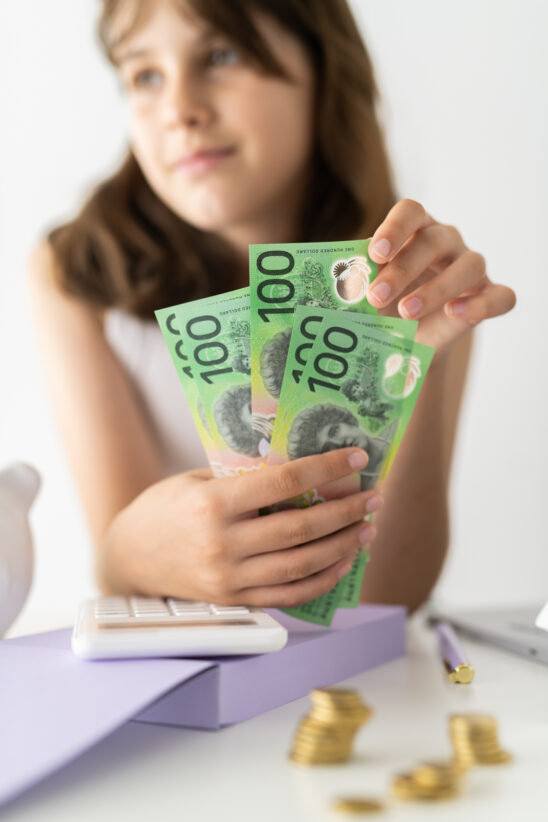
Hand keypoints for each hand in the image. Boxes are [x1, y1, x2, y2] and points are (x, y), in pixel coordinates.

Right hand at [102, 448, 381, 607]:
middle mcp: (223, 544)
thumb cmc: (165, 508)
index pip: (283, 482)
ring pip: (301, 564)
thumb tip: (301, 467)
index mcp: (212, 504)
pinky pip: (289, 594)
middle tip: (373, 498)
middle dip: (345, 511)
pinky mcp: (235, 600)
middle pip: (300, 528)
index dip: (326, 469)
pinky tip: (343, 562)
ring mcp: (230, 578)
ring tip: (367, 528)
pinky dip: (322, 580)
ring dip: (342, 546)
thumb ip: (243, 477)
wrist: (129, 557)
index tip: (356, 459)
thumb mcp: (198, 480)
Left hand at [366, 199, 515, 353]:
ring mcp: (472, 268)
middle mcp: (448, 242)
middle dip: (402, 269)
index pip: (410, 212)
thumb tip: (341, 280)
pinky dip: (482, 303)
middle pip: (433, 241)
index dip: (394, 229)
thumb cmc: (384, 306)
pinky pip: (501, 296)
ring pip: (470, 265)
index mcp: (415, 230)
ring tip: (406, 312)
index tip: (374, 254)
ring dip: (436, 289)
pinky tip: (454, 313)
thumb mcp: (365, 293)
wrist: (407, 343)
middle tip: (374, 297)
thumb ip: (356, 281)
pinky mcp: (490, 296)